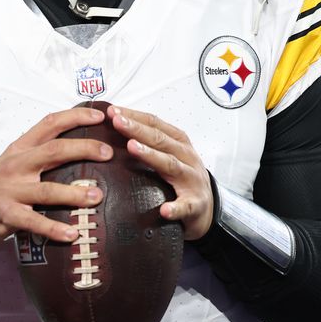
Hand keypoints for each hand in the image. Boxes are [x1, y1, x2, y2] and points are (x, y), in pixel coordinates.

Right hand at [0, 107, 113, 247]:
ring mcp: (11, 189)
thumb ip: (42, 151)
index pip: (50, 123)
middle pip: (54, 151)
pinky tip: (72, 233)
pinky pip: (34, 222)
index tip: (101, 116)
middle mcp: (17, 164)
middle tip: (109, 153)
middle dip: (84, 149)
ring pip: (47, 189)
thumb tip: (86, 145)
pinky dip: (54, 228)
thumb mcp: (16, 159)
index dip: (76, 117)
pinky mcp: (7, 214)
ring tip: (97, 197)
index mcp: (21, 147)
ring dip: (74, 193)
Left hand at [108, 105, 213, 239]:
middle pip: (161, 140)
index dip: (135, 116)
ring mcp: (191, 181)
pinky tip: (165, 210)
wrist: (207, 207)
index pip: (155, 124)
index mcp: (179, 143)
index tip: (113, 111)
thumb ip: (150, 142)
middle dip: (138, 129)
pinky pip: (185, 206)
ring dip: (152, 156)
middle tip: (117, 121)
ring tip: (133, 148)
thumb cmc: (184, 178)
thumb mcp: (171, 154)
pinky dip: (176, 208)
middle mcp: (186, 157)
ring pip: (171, 165)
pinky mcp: (195, 205)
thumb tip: (116, 126)